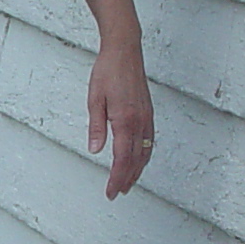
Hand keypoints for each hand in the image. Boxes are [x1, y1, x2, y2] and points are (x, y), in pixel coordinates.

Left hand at [89, 37, 153, 199]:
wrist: (125, 51)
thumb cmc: (108, 71)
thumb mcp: (94, 99)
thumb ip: (96, 127)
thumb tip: (94, 149)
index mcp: (125, 120)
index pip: (122, 158)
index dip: (117, 177)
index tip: (111, 191)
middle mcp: (140, 121)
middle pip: (136, 160)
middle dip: (127, 179)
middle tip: (118, 192)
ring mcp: (147, 118)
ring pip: (145, 152)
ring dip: (137, 170)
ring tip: (128, 182)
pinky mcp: (149, 113)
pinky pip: (150, 141)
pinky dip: (145, 156)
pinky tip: (139, 160)